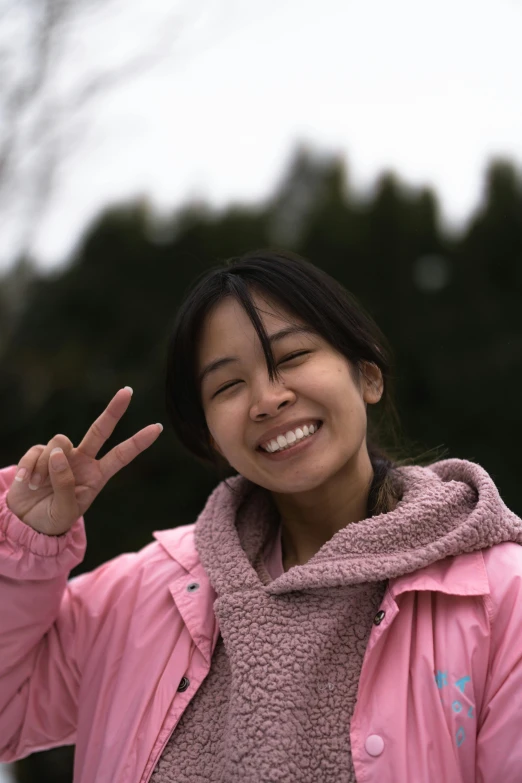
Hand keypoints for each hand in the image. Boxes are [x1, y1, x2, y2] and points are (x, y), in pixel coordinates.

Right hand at [6, 388, 162, 535]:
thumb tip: (58, 453)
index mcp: (97, 476)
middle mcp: (83, 460)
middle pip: (101, 430)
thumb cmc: (52, 518)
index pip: (122, 456)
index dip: (139, 442)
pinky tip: (27, 481)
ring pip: (60, 442)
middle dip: (114, 410)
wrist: (26, 521)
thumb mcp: (65, 511)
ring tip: (38, 486)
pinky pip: (38, 450)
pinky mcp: (40, 453)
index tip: (157, 428)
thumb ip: (64, 485)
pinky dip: (30, 467)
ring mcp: (62, 455)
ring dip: (46, 465)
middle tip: (128, 392)